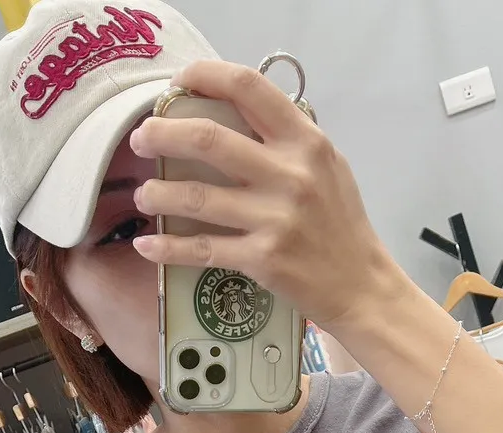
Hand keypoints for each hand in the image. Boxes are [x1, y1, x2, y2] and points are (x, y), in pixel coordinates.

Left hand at [129, 60, 392, 330]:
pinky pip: (202, 249)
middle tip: (141, 140)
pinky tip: (147, 244)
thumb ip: (286, 139)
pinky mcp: (262, 259)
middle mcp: (290, 175)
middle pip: (208, 139)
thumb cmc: (340, 225)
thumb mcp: (327, 166)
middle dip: (162, 134)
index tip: (178, 85)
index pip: (248, 87)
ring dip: (158, 193)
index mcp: (305, 142)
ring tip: (143, 194)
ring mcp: (275, 219)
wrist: (361, 286)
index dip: (204, 76)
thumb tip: (233, 113)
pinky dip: (167, 247)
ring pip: (197, 197)